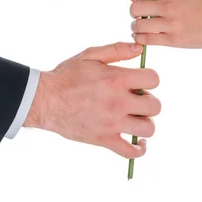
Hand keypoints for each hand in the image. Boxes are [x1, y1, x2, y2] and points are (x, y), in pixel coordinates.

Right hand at [24, 42, 160, 157]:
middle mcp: (118, 102)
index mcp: (117, 79)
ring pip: (147, 129)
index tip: (141, 80)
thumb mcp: (90, 55)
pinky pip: (130, 152)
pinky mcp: (103, 140)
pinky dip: (139, 149)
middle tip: (136, 99)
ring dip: (145, 123)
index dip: (151, 78)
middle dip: (149, 101)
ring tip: (135, 117)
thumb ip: (117, 49)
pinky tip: (138, 141)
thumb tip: (140, 49)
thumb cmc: (67, 75)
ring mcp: (112, 123)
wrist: (45, 100)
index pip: (153, 79)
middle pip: (155, 106)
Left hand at [127, 0, 201, 47]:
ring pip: (138, 25)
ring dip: (135, 26)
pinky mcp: (174, 40)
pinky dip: (140, 38)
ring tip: (141, 26)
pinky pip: (146, 40)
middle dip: (134, 11)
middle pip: (135, 7)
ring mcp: (171, 24)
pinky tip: (143, 36)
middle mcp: (169, 6)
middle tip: (139, 14)